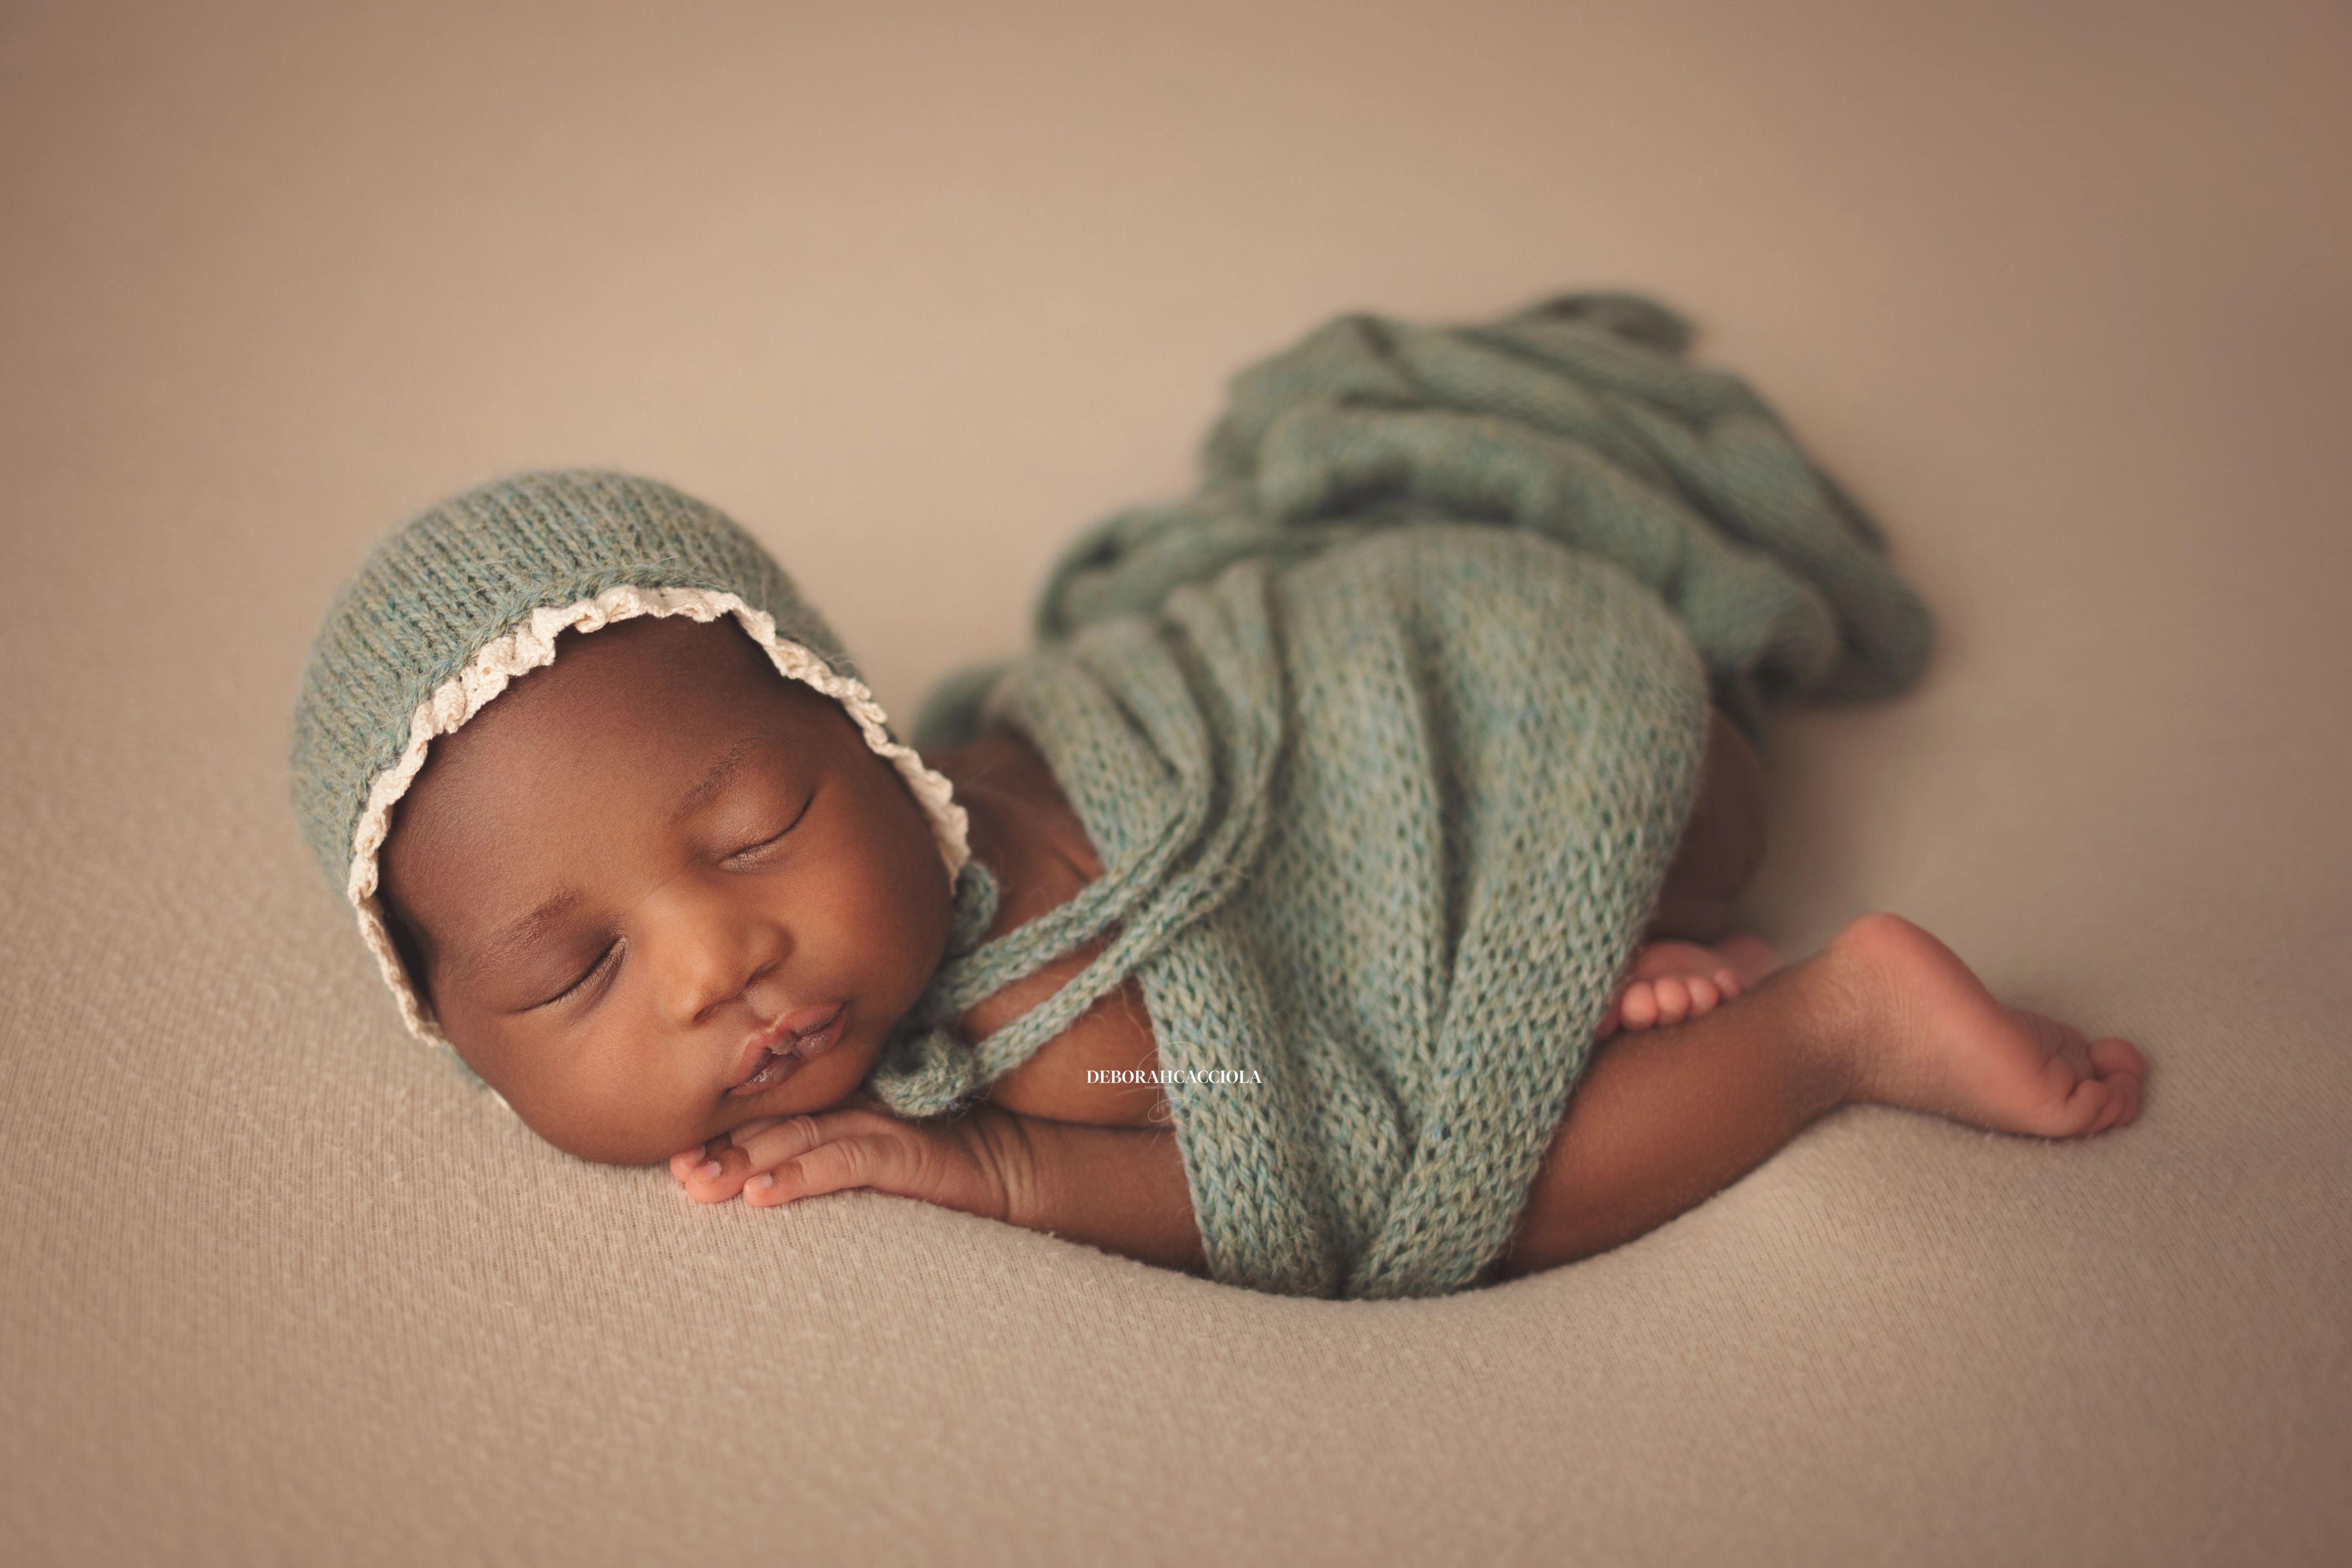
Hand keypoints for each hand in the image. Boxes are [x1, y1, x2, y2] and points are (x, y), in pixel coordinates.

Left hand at [668, 1097, 1021, 1221]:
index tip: (674, 1159)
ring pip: (800, 1137)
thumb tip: (758, 1187)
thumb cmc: (941, 1173)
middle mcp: (855, 1109)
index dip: (721, 1134)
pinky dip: (800, 1176)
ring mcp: (879, 1126)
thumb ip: (827, 1160)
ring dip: (746, 1161)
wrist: (1014, 1171)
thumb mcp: (875, 1166)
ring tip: (702, 1185)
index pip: (771, 1116)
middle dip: (720, 1149)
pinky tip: (762, 1194)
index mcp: (842, 1109)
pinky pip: (844, 1161)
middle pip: (775, 1124)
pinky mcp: (905, 1152)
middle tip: (676, 1173)